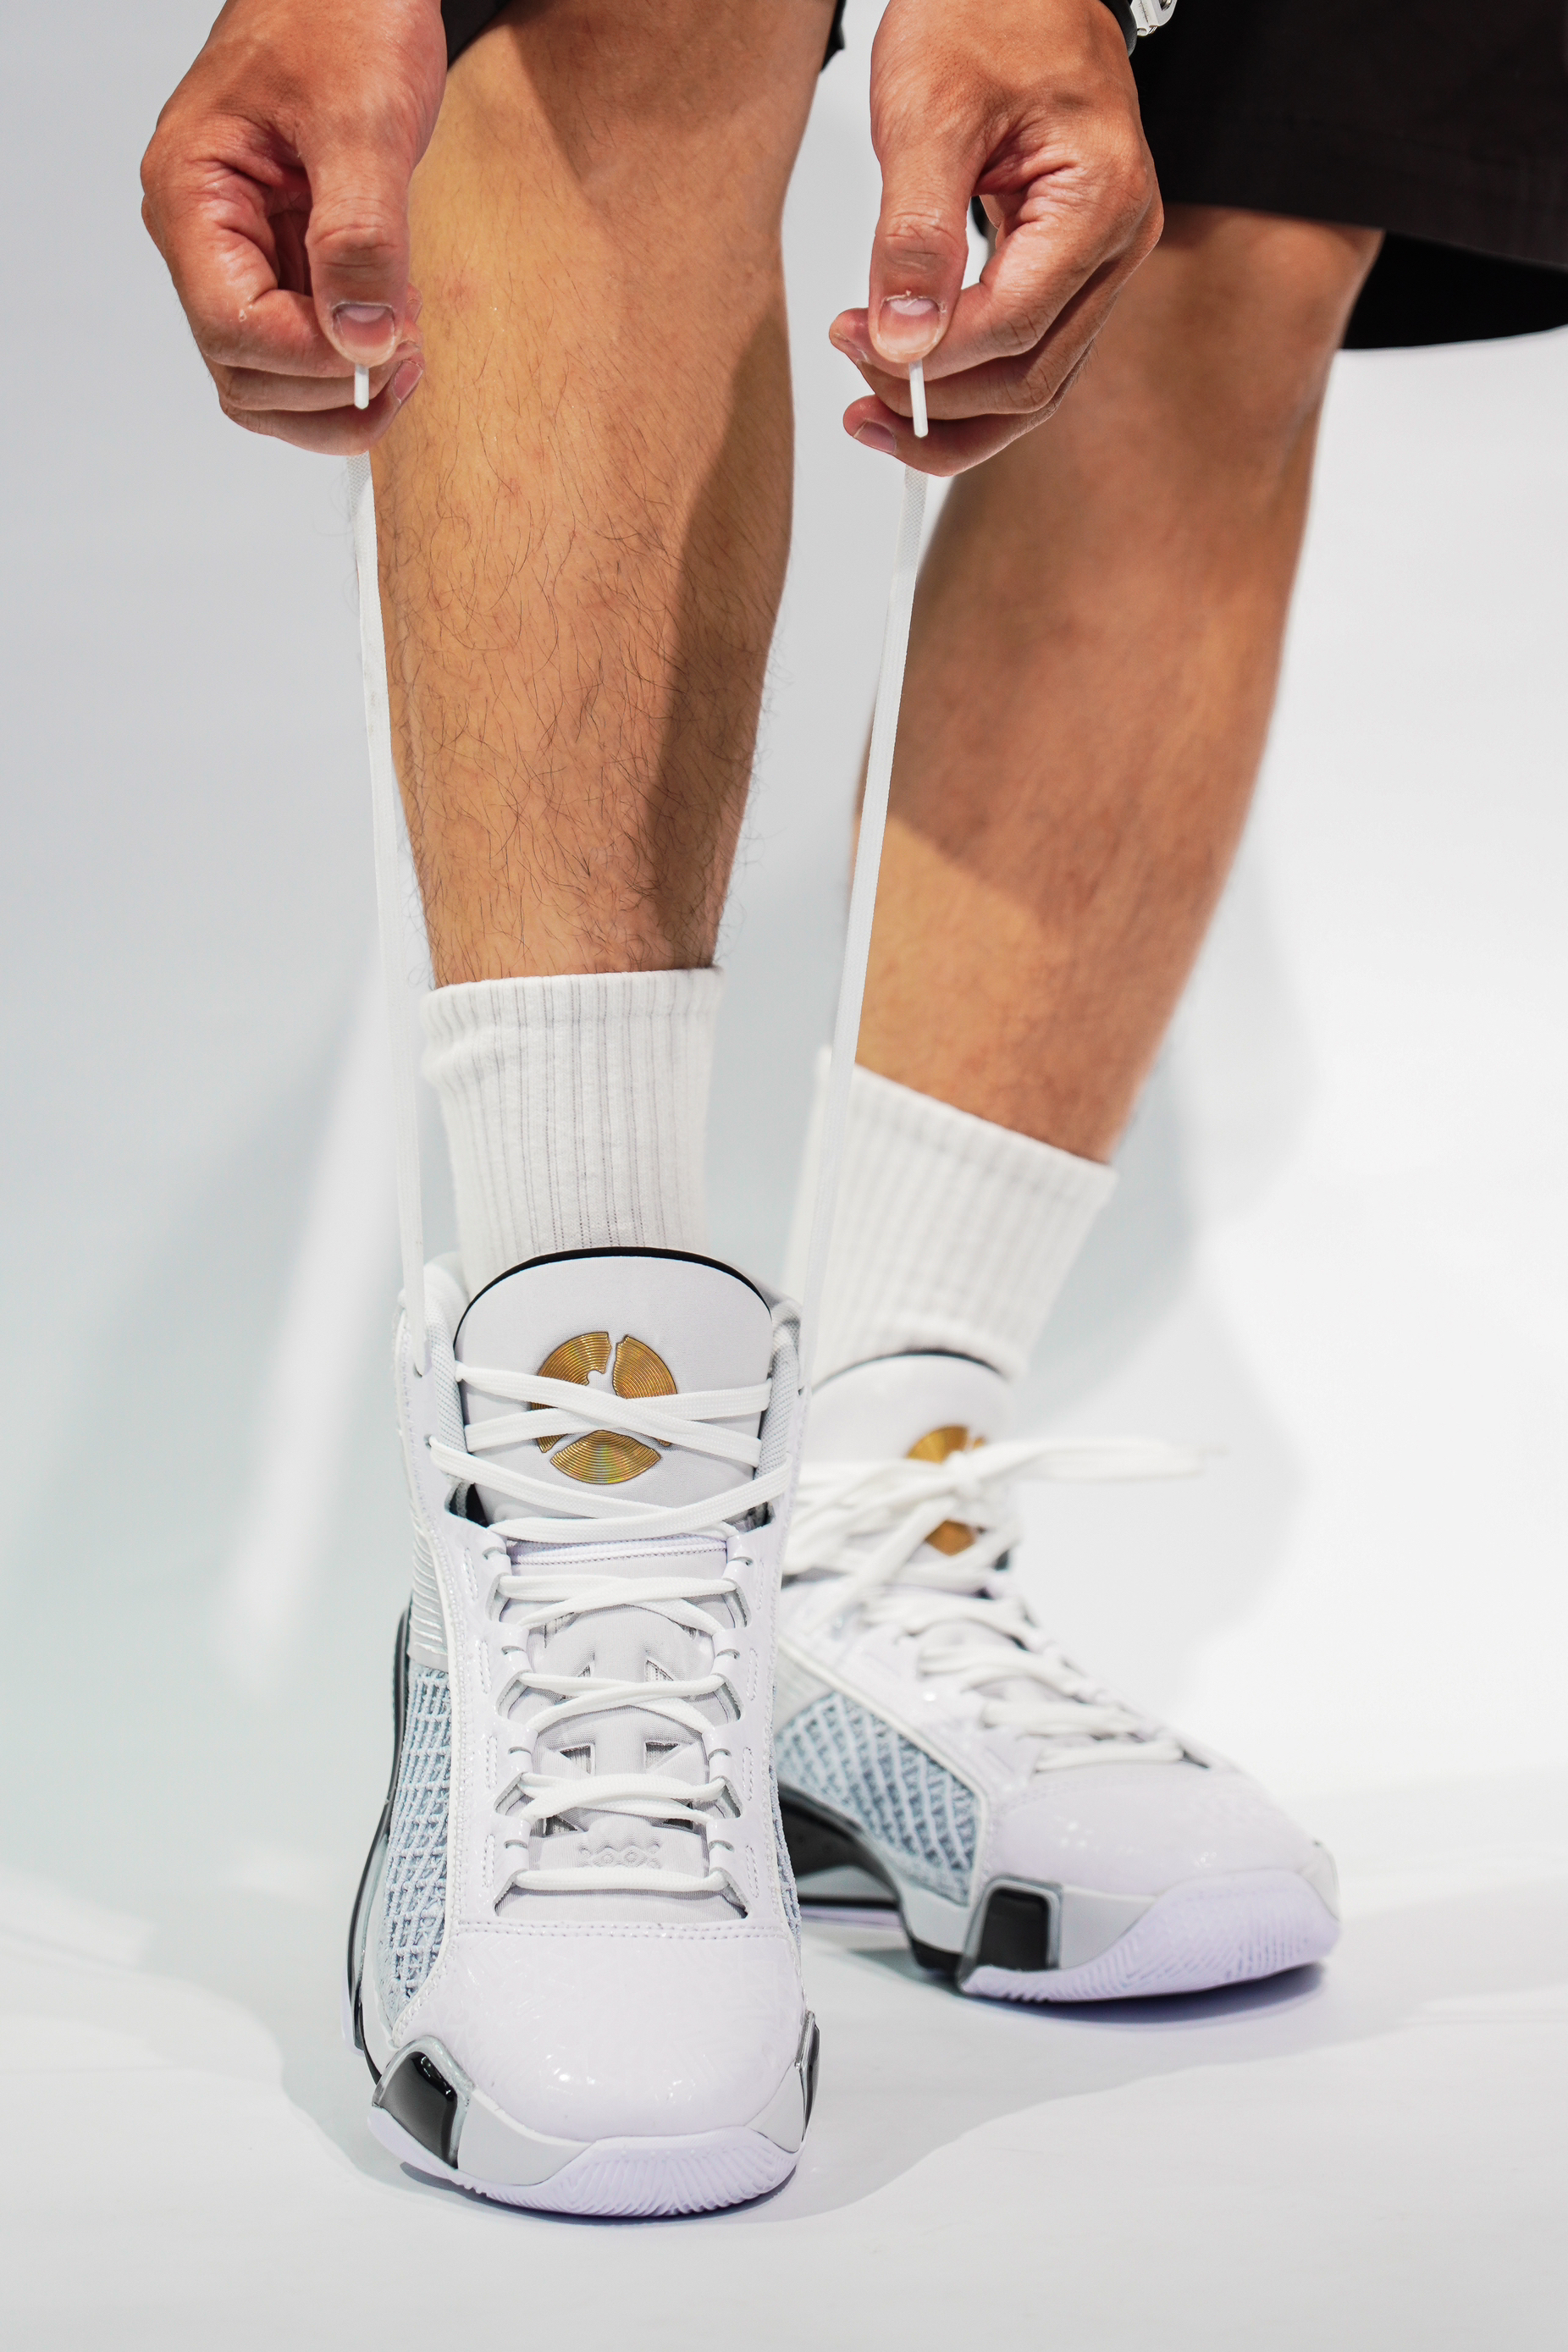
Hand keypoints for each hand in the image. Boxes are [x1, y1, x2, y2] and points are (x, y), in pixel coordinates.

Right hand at [141, 0, 445, 453]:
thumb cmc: (342, 18)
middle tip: (406, 346)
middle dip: (328, 386)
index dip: (313, 356)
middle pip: (244, 375)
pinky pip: (300, 347)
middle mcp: (203, 235)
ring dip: (339, 391)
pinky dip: (349, 361)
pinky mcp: (283, 261)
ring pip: (269, 380)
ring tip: (406, 345)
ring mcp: (242, 253)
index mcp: (192, 194)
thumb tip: (362, 339)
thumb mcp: (363, 121)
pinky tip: (398, 329)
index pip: (233, 329)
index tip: (387, 339)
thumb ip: (361, 235)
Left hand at [832, 0, 1160, 475]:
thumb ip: (914, 232)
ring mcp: (1097, 266)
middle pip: (1030, 381)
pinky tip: (909, 387)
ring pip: (1033, 390)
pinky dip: (966, 388)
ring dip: (952, 420)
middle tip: (854, 374)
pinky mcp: (1066, 274)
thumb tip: (902, 340)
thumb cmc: (987, 13)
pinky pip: (1025, 359)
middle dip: (936, 402)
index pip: (1012, 325)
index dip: (929, 355)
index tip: (854, 339)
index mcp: (1099, 201)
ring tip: (871, 410)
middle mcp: (1115, 246)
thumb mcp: (929, 112)